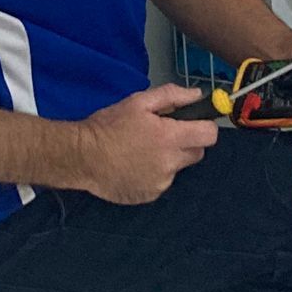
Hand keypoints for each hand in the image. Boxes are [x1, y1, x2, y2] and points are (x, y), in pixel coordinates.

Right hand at [75, 85, 218, 205]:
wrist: (82, 157)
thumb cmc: (109, 126)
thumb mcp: (138, 102)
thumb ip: (172, 96)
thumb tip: (198, 95)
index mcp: (170, 138)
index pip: (209, 135)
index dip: (204, 126)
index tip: (193, 123)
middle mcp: (170, 164)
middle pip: (197, 153)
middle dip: (186, 142)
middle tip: (162, 135)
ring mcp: (160, 184)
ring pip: (177, 168)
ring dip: (167, 160)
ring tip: (141, 151)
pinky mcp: (149, 196)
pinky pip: (160, 183)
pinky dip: (153, 175)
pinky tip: (133, 166)